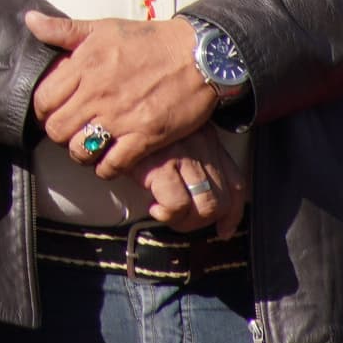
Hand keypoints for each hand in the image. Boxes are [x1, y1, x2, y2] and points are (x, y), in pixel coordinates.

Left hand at [27, 12, 221, 179]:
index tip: (50, 112)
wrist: (198, 55)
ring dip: (79, 154)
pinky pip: (113, 164)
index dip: (41, 110)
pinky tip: (109, 160)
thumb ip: (64, 29)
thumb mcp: (103, 27)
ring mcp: (121, 117)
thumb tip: (30, 21)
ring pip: (80, 150)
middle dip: (57, 134)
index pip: (43, 100)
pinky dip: (106, 168)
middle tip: (68, 131)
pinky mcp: (145, 136)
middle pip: (57, 129)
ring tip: (87, 147)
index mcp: (84, 66)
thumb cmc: (150, 40)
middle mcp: (98, 93)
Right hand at [126, 132, 245, 236]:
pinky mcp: (161, 166)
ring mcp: (184, 156)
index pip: (236, 184)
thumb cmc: (137, 127)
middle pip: (222, 200)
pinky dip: (167, 215)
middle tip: (179, 219)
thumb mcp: (173, 135)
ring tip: (166, 215)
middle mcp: (202, 146)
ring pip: (206, 207)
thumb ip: (190, 157)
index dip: (232, 214)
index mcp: (208, 138)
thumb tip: (201, 198)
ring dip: (186, 222)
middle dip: (202, 221)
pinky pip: (177, 205)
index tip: (223, 229)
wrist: (106, 113)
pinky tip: (153, 208)